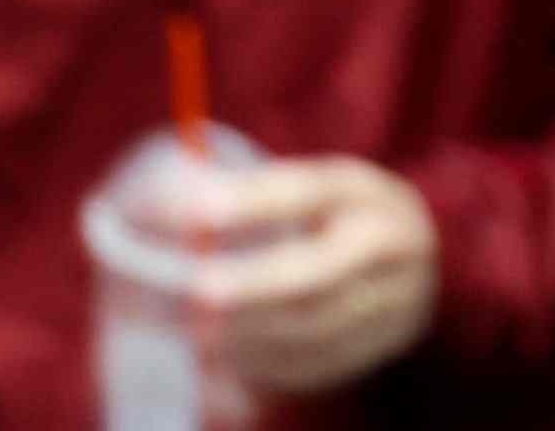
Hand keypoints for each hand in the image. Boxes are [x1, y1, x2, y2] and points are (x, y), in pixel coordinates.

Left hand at [178, 159, 444, 402]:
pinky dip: (265, 365)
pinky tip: (225, 357)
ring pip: (314, 327)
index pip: (307, 190)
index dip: (252, 200)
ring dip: (246, 334)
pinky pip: (318, 365)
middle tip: (196, 293)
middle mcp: (394, 238)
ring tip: (193, 333)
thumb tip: (155, 209)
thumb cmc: (313, 222)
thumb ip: (227, 196)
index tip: (194, 212)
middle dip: (253, 283)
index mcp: (361, 189)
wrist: (396, 260)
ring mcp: (400, 296)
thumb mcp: (289, 193)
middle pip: (320, 270)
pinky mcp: (388, 342)